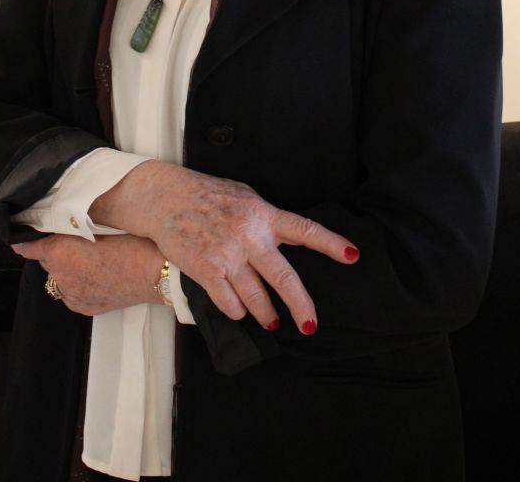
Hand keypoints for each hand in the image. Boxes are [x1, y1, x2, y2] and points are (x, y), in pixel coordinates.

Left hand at [12, 233, 163, 315]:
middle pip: (46, 260)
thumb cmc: (132, 241)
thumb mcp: (100, 221)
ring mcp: (72, 294)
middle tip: (78, 241)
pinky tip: (96, 275)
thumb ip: (72, 223)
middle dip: (55, 251)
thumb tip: (59, 221)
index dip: (24, 239)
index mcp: (59, 251)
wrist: (155, 270)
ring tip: (91, 260)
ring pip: (59, 277)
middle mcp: (61, 275)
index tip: (21, 235)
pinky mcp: (83, 306)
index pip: (27, 246)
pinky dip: (77, 284)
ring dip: (67, 268)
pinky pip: (70, 292)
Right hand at [90, 162, 358, 333]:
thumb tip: (289, 236)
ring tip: (271, 320)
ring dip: (266, 315)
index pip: (304, 230)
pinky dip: (237, 311)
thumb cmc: (207, 195)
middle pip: (284, 279)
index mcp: (263, 214)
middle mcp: (249, 236)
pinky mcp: (207, 271)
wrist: (166, 198)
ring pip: (257, 299)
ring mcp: (228, 255)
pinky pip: (230, 304)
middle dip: (301, 306)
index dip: (331, 244)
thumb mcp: (244, 196)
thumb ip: (266, 218)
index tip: (353, 256)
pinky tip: (239, 310)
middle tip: (310, 324)